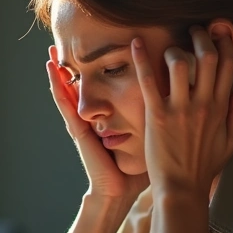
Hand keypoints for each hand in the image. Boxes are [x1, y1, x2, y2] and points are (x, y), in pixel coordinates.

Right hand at [46, 45, 148, 201]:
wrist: (119, 191)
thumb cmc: (134, 170)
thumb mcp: (148, 138)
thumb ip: (159, 121)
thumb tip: (182, 106)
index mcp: (107, 118)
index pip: (100, 88)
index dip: (94, 69)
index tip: (94, 48)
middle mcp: (92, 118)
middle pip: (81, 85)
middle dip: (73, 64)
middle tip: (65, 40)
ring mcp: (82, 123)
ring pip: (68, 90)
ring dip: (59, 69)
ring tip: (50, 49)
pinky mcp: (77, 129)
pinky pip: (65, 103)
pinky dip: (57, 85)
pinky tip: (51, 69)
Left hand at [132, 24, 232, 199]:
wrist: (181, 190)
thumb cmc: (204, 168)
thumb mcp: (230, 144)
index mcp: (221, 108)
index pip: (228, 64)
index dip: (225, 41)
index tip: (219, 29)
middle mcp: (203, 104)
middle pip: (207, 56)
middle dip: (201, 36)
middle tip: (193, 30)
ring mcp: (180, 109)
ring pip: (180, 63)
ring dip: (175, 49)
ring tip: (169, 48)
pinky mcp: (157, 116)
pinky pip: (149, 81)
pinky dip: (142, 59)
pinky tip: (135, 43)